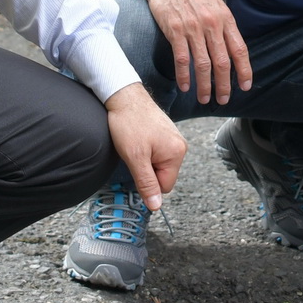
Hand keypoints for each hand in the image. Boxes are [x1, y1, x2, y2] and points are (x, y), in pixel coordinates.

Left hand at [104, 84, 185, 209]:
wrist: (123, 95)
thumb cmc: (129, 123)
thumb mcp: (135, 158)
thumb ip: (147, 183)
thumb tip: (156, 207)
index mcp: (177, 153)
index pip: (165, 186)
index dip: (148, 181)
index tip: (136, 165)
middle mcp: (179, 146)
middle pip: (162, 175)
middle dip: (146, 169)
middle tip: (134, 153)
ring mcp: (173, 139)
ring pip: (157, 164)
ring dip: (144, 160)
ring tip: (135, 144)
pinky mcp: (164, 134)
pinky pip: (156, 153)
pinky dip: (144, 150)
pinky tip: (137, 138)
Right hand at [134, 0, 250, 104]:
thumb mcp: (215, 3)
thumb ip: (224, 24)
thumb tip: (231, 47)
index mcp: (225, 18)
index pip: (239, 49)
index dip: (244, 70)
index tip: (245, 86)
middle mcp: (212, 24)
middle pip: (222, 62)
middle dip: (224, 85)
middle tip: (223, 99)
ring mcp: (193, 28)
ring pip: (203, 64)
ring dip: (204, 85)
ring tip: (205, 98)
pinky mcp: (175, 30)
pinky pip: (182, 59)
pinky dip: (184, 75)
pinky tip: (186, 86)